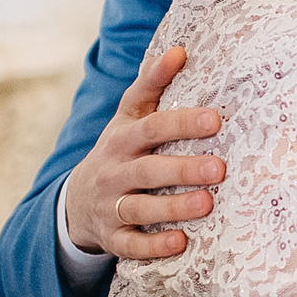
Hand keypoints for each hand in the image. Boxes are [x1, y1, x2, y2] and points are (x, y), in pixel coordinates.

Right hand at [59, 46, 225, 260]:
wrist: (77, 200)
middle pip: (149, 170)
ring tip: (207, 203)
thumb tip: (181, 50)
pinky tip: (181, 242)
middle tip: (219, 168)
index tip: (215, 119)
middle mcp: (115, 172)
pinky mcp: (114, 238)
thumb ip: (152, 82)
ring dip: (173, 208)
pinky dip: (154, 246)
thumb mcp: (129, 115)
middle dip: (183, 169)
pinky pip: (132, 245)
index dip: (182, 123)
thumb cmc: (119, 149)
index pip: (152, 128)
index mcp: (123, 138)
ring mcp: (112, 206)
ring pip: (141, 208)